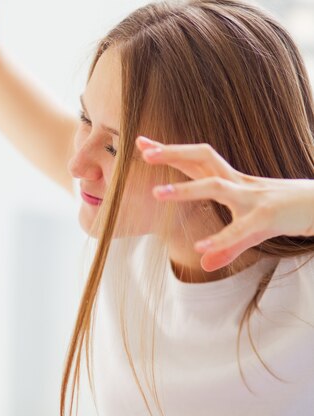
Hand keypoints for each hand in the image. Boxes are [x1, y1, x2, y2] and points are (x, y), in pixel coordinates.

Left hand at [136, 136, 313, 271]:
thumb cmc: (281, 213)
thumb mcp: (249, 231)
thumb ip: (224, 246)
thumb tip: (205, 264)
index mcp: (230, 179)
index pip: (194, 159)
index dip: (170, 151)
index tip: (142, 143)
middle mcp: (237, 182)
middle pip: (202, 156)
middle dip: (173, 153)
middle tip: (144, 152)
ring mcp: (251, 197)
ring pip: (215, 186)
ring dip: (185, 189)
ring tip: (156, 194)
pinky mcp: (267, 217)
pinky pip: (240, 228)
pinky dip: (221, 238)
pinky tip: (201, 248)